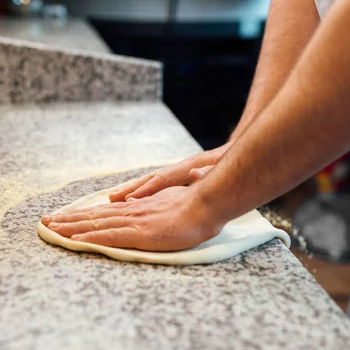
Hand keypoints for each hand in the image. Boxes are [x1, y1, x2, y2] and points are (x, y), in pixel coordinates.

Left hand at [42, 186, 223, 250]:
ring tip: (50, 229)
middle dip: (67, 220)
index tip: (63, 217)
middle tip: (45, 222)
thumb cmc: (194, 204)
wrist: (206, 204)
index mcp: (136, 208)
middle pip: (92, 216)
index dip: (81, 215)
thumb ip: (152, 206)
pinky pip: (109, 236)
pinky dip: (88, 237)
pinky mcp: (139, 233)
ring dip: (70, 227)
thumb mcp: (169, 203)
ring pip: (94, 224)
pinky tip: (74, 239)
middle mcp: (130, 212)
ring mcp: (133, 222)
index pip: (102, 212)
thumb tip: (137, 207)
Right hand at [108, 142, 231, 201]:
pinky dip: (143, 191)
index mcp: (189, 167)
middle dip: (131, 188)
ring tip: (113, 199)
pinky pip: (156, 185)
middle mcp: (180, 168)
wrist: (237, 149)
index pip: (163, 179)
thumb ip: (210, 171)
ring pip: (151, 181)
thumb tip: (196, 173)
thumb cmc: (232, 162)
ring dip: (132, 189)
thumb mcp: (225, 166)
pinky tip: (132, 200)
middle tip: (111, 199)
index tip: (130, 199)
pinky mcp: (181, 177)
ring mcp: (179, 172)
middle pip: (151, 178)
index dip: (147, 189)